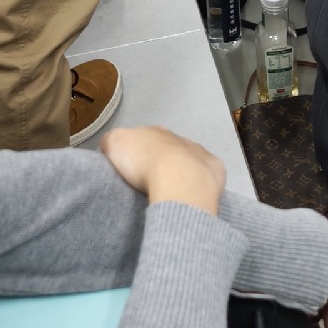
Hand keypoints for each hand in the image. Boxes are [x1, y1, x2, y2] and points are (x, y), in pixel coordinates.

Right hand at [100, 123, 226, 216]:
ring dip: (182, 173)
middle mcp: (180, 138)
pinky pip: (207, 176)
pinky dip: (201, 183)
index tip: (131, 169)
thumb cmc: (143, 161)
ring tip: (171, 193)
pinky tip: (193, 196)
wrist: (179, 178)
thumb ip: (111, 142)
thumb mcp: (115, 144)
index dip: (137, 153)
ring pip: (189, 161)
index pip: (144, 140)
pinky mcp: (215, 171)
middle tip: (149, 184)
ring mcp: (200, 154)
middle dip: (161, 163)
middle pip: (168, 150)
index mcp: (155, 132)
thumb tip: (111, 145)